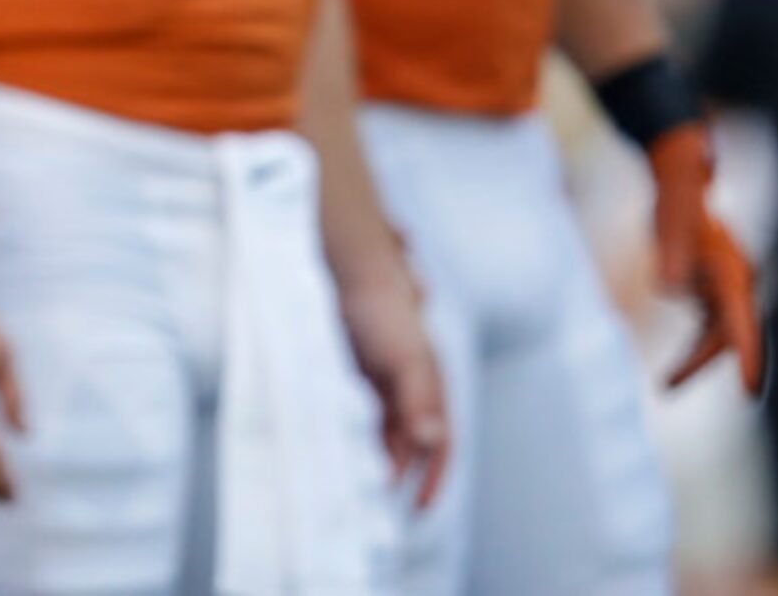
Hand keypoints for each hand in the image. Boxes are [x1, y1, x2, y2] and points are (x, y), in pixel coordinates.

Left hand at [333, 264, 449, 510]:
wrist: (346, 267)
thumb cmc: (383, 311)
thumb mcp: (406, 357)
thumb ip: (420, 398)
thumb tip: (433, 441)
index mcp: (432, 385)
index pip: (440, 444)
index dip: (434, 479)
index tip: (418, 511)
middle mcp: (410, 386)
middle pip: (409, 443)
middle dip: (397, 473)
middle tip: (373, 505)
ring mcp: (382, 380)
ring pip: (382, 432)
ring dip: (374, 457)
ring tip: (353, 484)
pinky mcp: (354, 372)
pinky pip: (359, 414)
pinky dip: (353, 435)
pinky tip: (337, 448)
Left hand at [649, 125, 765, 392]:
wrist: (681, 170)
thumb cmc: (679, 192)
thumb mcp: (672, 215)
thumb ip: (672, 250)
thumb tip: (670, 289)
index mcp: (733, 271)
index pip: (743, 324)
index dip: (747, 359)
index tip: (749, 392)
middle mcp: (735, 282)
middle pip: (727, 336)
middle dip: (702, 364)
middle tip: (667, 387)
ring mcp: (725, 285)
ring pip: (717, 335)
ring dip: (695, 359)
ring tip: (665, 384)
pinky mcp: (710, 284)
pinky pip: (707, 325)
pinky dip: (694, 344)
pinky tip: (678, 364)